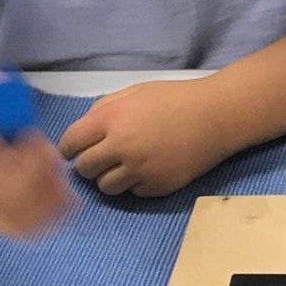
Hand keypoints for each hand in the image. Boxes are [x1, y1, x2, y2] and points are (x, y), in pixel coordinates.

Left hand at [59, 77, 238, 196]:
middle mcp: (122, 147)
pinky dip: (135, 184)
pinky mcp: (158, 186)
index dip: (68, 148)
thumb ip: (104, 108)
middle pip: (85, 169)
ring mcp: (140, 170)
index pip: (71, 143)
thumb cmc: (174, 99)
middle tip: (101, 158)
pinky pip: (133, 193)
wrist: (216, 116)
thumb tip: (83, 133)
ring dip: (109, 178)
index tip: (73, 151)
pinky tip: (148, 169)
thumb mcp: (134, 92)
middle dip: (88, 164)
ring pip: (105, 187)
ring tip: (125, 166)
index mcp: (112, 119)